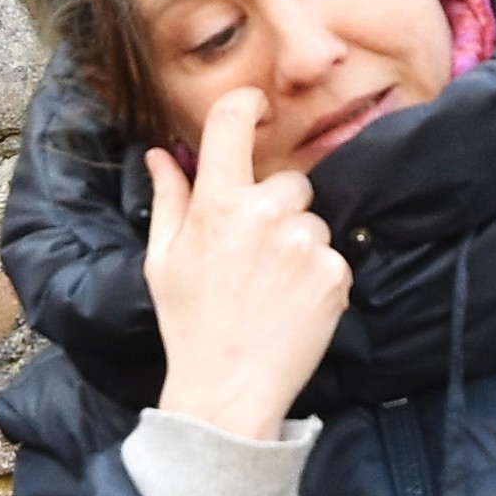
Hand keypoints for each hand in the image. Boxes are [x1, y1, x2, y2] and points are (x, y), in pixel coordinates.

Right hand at [144, 89, 352, 441]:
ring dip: (298, 244)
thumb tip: (160, 154)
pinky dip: (317, 275)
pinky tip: (292, 303)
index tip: (255, 106)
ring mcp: (305, 244)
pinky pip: (331, 255)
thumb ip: (170, 200)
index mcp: (217, 204)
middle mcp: (265, 215)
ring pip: (312, 221)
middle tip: (254, 254)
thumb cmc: (189, 324)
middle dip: (276, 207)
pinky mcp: (335, 273)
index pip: (233, 123)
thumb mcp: (163, 259)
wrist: (228, 390)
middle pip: (289, 181)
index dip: (246, 105)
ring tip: (272, 287)